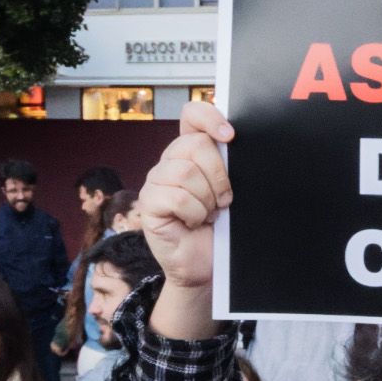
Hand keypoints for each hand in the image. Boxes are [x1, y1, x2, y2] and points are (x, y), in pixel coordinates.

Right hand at [138, 101, 234, 293]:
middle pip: (195, 144)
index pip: (192, 114)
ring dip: (207, 199)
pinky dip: (194, 213)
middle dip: (219, 176)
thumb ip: (229, 165)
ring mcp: (157, 180)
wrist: (207, 266)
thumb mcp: (230, 191)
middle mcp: (171, 161)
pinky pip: (177, 196)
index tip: (230, 136)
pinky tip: (193, 223)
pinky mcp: (149, 202)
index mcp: (191, 151)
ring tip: (207, 214)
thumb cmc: (221, 229)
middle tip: (223, 200)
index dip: (209, 117)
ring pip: (187, 172)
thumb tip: (233, 142)